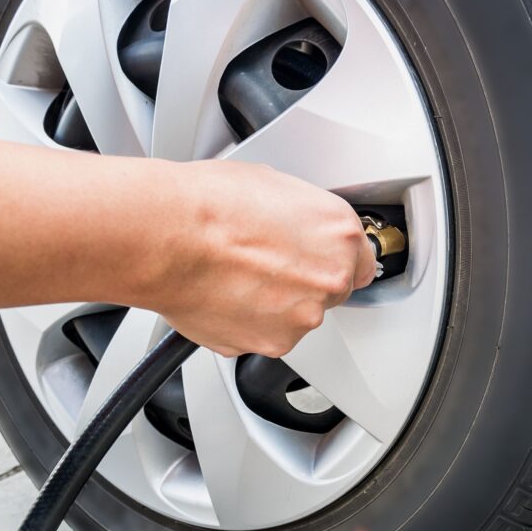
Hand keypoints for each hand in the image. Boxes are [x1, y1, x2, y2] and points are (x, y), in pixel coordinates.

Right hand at [139, 160, 377, 357]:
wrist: (169, 237)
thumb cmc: (210, 206)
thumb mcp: (275, 187)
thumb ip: (304, 220)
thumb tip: (299, 227)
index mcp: (340, 236)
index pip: (362, 260)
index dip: (334, 258)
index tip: (318, 258)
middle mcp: (329, 281)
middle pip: (331, 290)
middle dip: (303, 280)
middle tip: (266, 262)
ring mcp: (300, 318)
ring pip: (296, 316)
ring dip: (276, 303)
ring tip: (238, 275)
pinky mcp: (268, 343)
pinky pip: (265, 334)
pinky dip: (248, 320)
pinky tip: (226, 293)